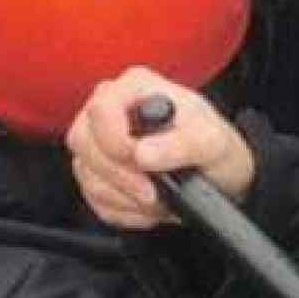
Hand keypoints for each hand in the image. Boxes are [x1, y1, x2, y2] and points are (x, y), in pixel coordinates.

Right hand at [67, 74, 251, 228]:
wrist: (216, 176)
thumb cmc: (213, 147)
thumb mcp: (213, 142)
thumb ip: (182, 144)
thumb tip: (144, 153)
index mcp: (135, 87)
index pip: (100, 108)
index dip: (114, 140)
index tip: (140, 161)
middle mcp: (111, 109)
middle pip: (83, 141)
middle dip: (119, 175)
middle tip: (152, 190)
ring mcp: (98, 142)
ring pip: (85, 173)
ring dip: (124, 196)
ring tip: (158, 197)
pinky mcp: (95, 172)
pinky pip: (92, 198)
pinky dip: (123, 210)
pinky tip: (148, 204)